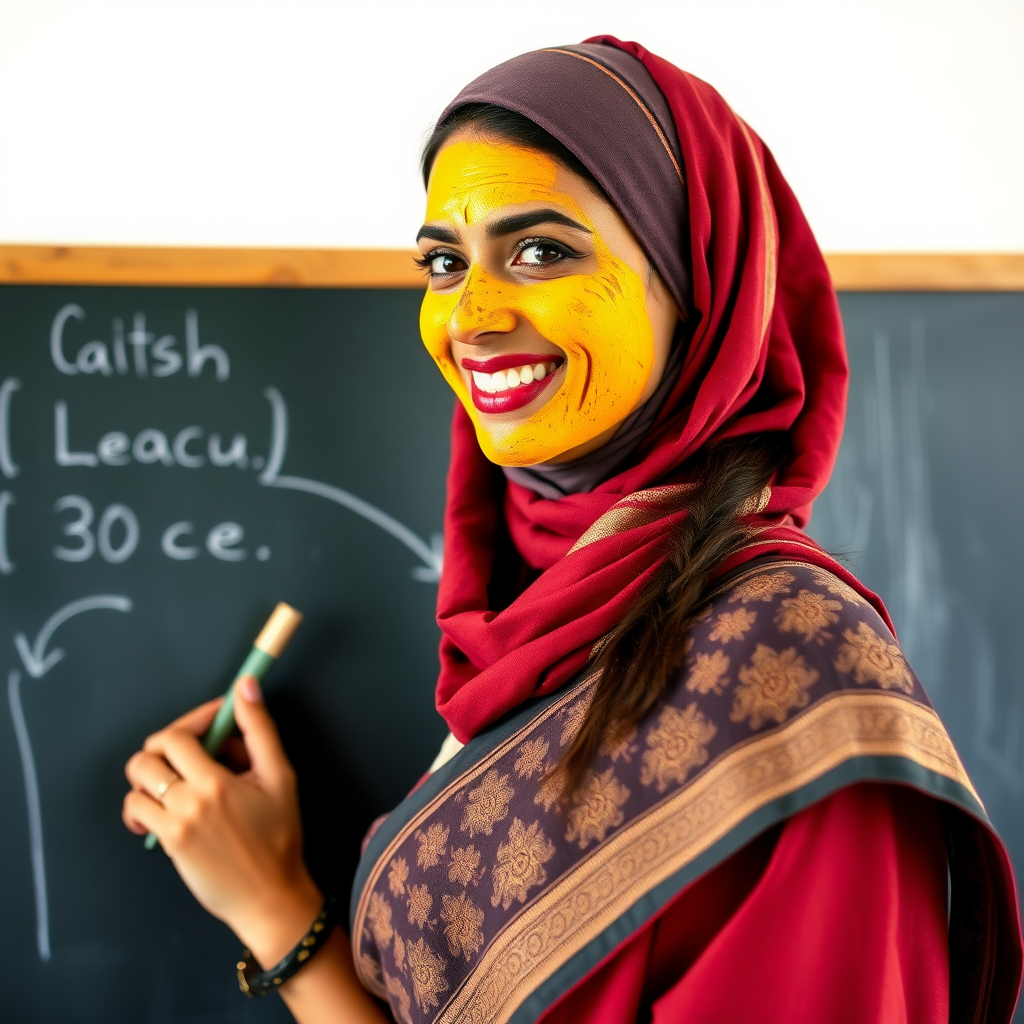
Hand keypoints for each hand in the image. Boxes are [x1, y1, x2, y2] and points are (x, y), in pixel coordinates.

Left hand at [123, 677, 321, 964]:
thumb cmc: (279, 835)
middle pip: (150, 754)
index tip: (213, 721)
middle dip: (170, 745)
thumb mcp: (280, 777)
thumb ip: (260, 729)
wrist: (268, 894)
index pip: (180, 736)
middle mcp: (188, 802)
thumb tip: (246, 688)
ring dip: (155, 773)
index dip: (193, 720)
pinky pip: (136, 811)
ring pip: (138, 781)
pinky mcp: (166, 843)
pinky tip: (164, 807)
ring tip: (181, 778)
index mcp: (216, 783)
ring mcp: (173, 825)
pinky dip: (143, 804)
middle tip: (196, 751)